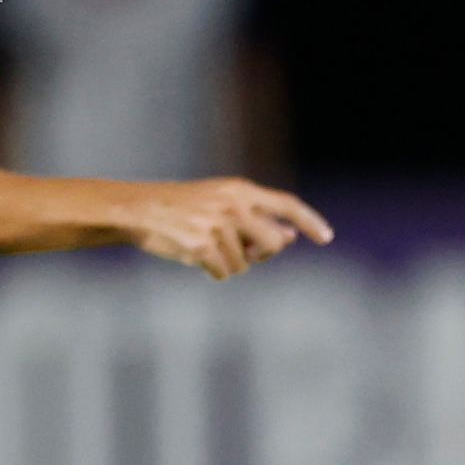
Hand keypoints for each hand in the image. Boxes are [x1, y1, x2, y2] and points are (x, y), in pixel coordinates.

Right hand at [128, 178, 332, 279]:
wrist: (138, 209)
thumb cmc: (184, 209)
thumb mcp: (222, 204)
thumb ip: (257, 218)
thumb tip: (291, 236)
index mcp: (240, 190)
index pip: (287, 204)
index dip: (310, 221)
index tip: (327, 238)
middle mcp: (234, 205)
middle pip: (273, 244)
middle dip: (262, 256)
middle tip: (243, 252)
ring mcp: (218, 225)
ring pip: (246, 264)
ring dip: (229, 263)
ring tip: (204, 245)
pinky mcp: (202, 245)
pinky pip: (225, 273)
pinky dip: (214, 271)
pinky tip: (195, 256)